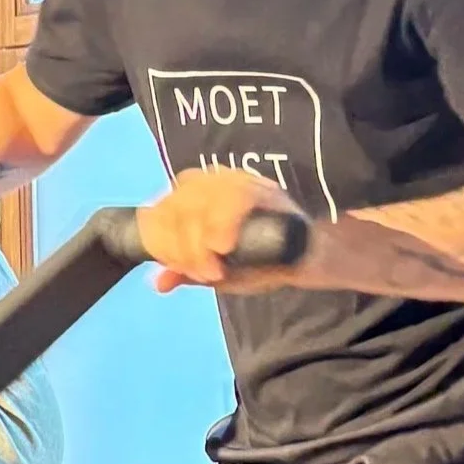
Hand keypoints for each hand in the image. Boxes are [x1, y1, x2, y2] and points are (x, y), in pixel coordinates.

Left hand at [137, 168, 303, 294]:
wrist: (306, 260)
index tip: (168, 263)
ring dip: (200, 238)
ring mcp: (243, 182)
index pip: (168, 202)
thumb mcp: (217, 272)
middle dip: (181, 243)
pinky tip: (222, 246)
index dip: (161, 232)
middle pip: (182, 200)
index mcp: (200, 196)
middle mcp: (219, 181)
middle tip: (197, 273)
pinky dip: (224, 223)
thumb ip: (188, 273)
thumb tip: (157, 282)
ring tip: (211, 269)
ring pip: (204, 197)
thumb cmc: (259, 263)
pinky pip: (236, 195)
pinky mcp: (266, 189)